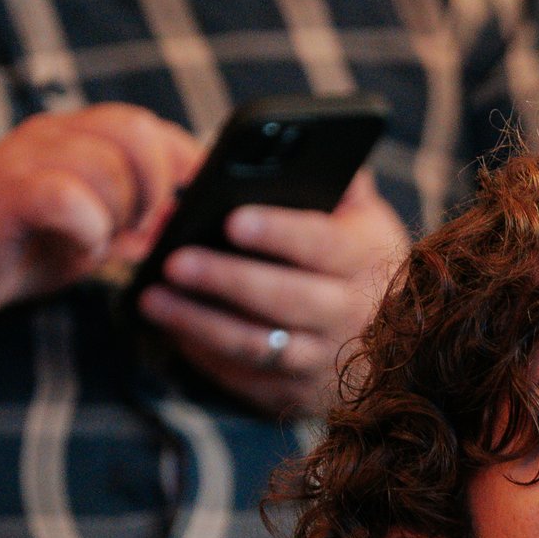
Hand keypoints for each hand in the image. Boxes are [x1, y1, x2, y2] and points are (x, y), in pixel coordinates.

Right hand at [0, 105, 200, 325]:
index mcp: (72, 136)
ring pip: (111, 165)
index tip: (193, 201)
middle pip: (138, 131)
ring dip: (122, 215)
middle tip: (139, 231)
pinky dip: (91, 230)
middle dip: (157, 188)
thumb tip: (185, 224)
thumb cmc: (11, 250)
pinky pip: (71, 197)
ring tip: (102, 242)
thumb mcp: (88, 234)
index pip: (147, 124)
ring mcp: (26, 157)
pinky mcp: (7, 191)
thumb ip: (132, 224)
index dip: (183, 160)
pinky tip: (82, 249)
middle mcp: (50, 133)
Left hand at [136, 169, 409, 417]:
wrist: (387, 338)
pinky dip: (205, 356)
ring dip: (200, 323)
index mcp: (367, 260)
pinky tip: (170, 329)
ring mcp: (325, 362)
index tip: (231, 217)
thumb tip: (302, 140)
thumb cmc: (353, 255)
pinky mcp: (298, 397)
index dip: (278, 232)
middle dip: (226, 280)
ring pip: (259, 347)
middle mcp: (352, 316)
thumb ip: (337, 177)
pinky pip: (246, 379)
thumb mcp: (361, 213)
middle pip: (284, 301)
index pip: (322, 245)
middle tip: (174, 260)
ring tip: (151, 297)